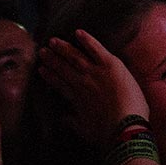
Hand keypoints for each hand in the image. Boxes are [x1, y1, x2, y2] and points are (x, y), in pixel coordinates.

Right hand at [38, 30, 148, 149]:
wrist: (124, 126)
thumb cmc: (107, 132)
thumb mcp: (85, 130)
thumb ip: (73, 122)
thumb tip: (62, 118)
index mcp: (76, 98)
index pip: (59, 84)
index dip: (50, 76)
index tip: (41, 69)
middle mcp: (82, 82)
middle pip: (64, 68)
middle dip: (52, 59)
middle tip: (42, 51)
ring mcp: (95, 71)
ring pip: (75, 56)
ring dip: (63, 48)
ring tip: (53, 41)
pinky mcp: (109, 64)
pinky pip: (96, 48)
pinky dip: (87, 39)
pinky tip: (78, 32)